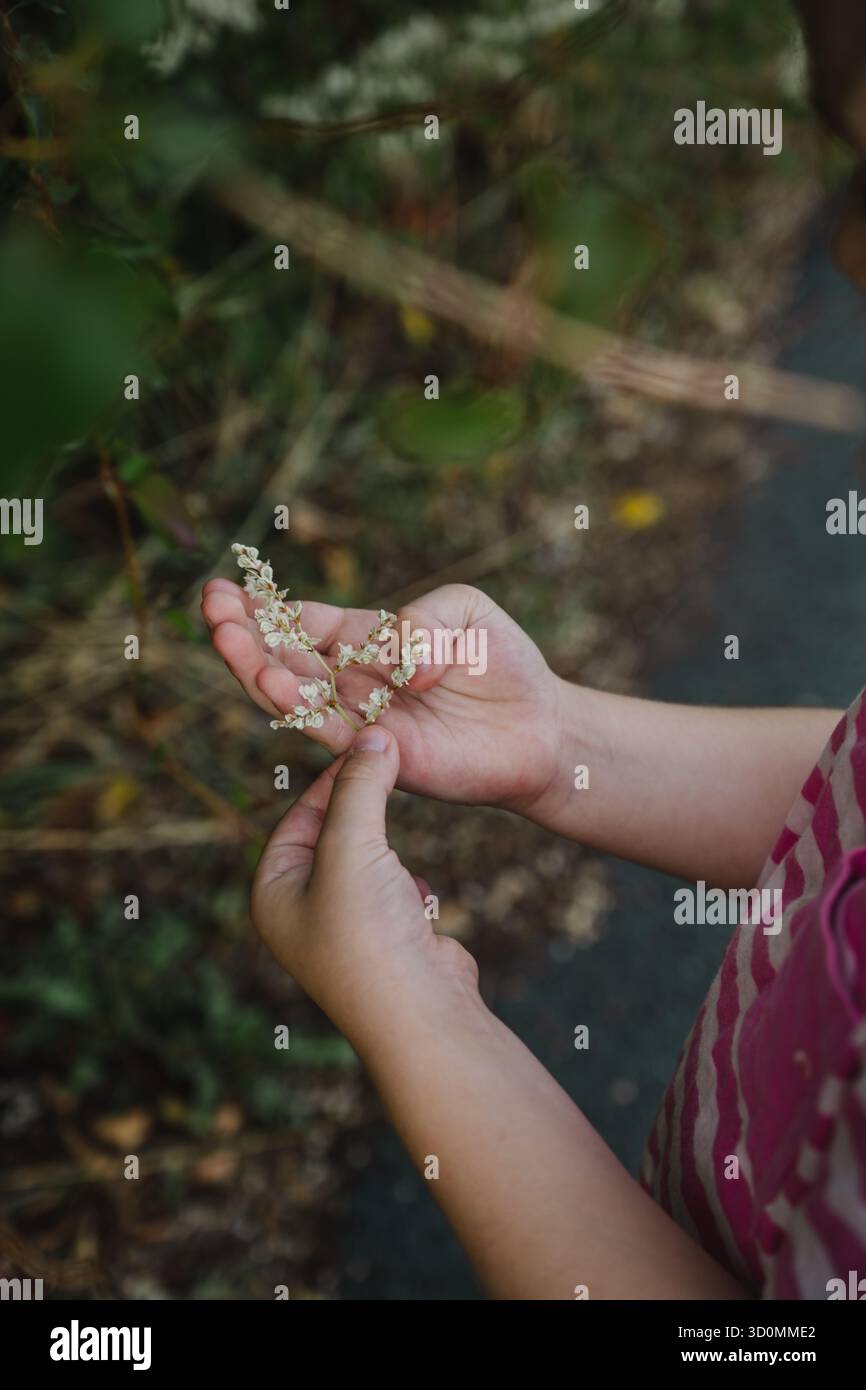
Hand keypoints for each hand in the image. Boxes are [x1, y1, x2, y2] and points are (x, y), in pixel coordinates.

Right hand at [202, 578, 561, 814]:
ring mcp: (361, 717)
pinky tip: (270, 683)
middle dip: (245, 633)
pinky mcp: (376, 752)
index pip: (303, 623)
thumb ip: (423, 619)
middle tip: (211, 610)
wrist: (540, 727)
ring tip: (228, 641)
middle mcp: (353, 680)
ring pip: (294, 694)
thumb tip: (392, 661)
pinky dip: (297, 708)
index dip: (264, 609)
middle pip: (284, 656)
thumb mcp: (466, 611)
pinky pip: (326, 729)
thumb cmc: (503, 663)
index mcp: (366, 640)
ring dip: (257, 668)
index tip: (223, 590)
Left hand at [252, 724, 477, 1041]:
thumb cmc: (368, 931)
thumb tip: (373, 734)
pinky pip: (393, 892)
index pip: (295, 817)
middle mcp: (301, 914)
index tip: (366, 748)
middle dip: (361, 808)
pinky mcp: (387, 942)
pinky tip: (416, 890)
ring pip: (365, 863)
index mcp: (272, 894)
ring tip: (398, 834)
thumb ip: (360, 785)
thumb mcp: (352, 843)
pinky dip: (406, 883)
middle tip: (389, 767)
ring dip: (383, 848)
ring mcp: (345, 931)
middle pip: (330, 836)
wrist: (419, 1011)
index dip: (329, 780)